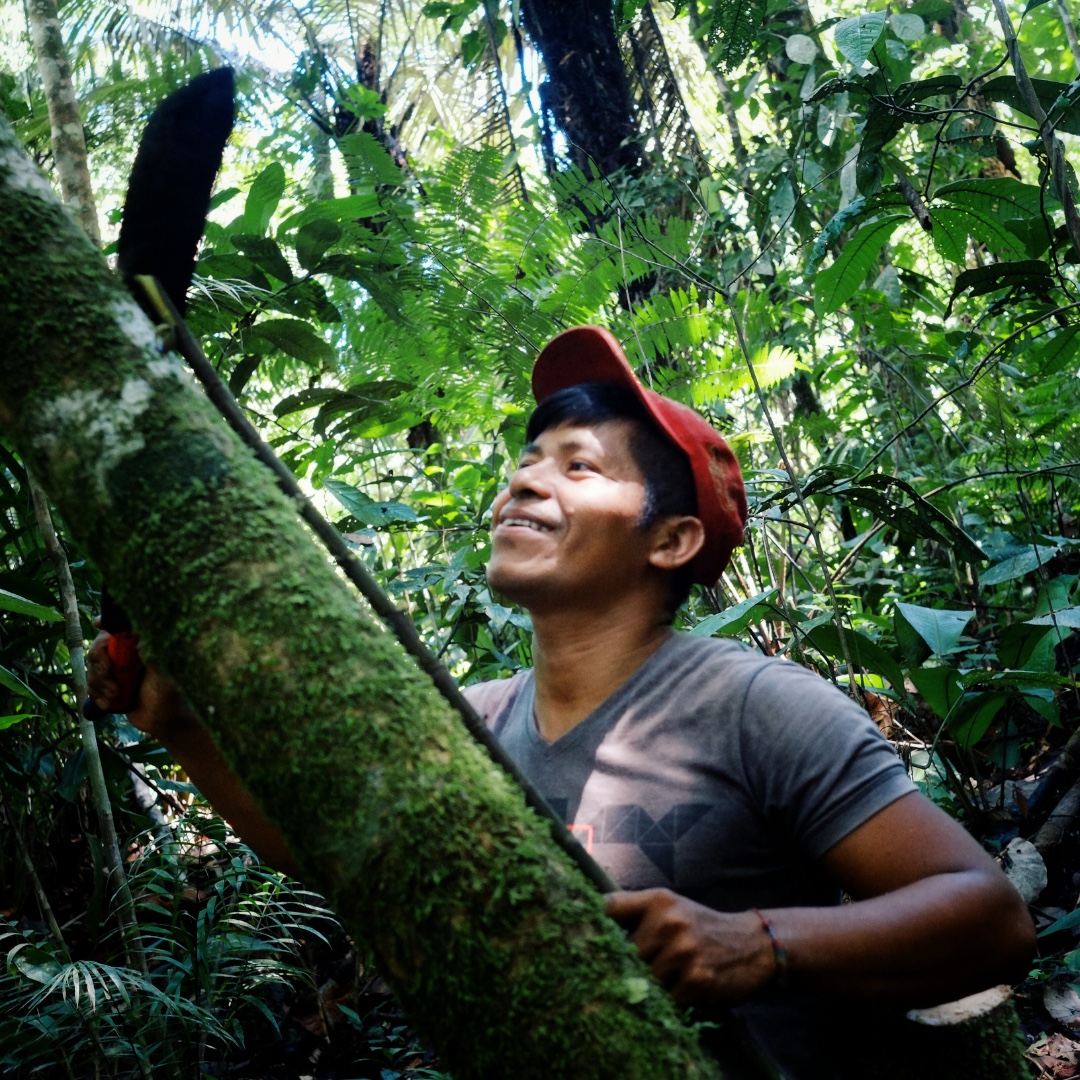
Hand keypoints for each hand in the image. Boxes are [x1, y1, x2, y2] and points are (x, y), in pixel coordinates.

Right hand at [86, 622, 192, 737]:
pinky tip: (108, 704)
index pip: (119, 630)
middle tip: (110, 676)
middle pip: (98, 650)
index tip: (98, 623)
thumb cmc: (169, 696)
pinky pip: (91, 687)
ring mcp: (116, 672)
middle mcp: (127, 657)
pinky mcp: (109, 688)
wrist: (163, 722)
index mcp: (140, 649)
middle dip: (100, 665)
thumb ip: (152, 656)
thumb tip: (142, 634)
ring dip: (99, 685)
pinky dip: (96, 696)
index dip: (107, 623)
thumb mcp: (163, 675)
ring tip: (115, 696)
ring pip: (92, 670)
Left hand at [604, 888, 777, 1006]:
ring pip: (644, 981)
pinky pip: (666, 1000)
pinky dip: (670, 1001)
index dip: (591, 923)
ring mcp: (683, 951)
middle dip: (626, 967)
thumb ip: (635, 913)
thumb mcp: (671, 908)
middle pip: (623, 954)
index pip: (609, 907)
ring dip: (651, 987)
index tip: (580, 938)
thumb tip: (592, 929)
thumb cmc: (701, 927)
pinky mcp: (697, 980)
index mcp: (658, 900)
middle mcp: (669, 921)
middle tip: (633, 972)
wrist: (753, 944)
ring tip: (666, 980)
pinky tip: (683, 990)